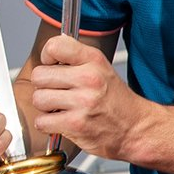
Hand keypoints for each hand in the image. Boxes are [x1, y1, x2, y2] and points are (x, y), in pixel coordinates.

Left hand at [28, 34, 147, 161]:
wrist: (134, 128)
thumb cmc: (114, 99)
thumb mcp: (101, 68)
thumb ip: (75, 57)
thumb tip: (48, 53)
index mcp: (93, 60)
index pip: (54, 46)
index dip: (47, 57)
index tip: (53, 65)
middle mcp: (88, 78)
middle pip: (39, 75)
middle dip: (44, 85)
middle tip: (58, 91)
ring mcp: (82, 102)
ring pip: (38, 99)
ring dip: (45, 107)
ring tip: (60, 107)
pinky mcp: (75, 125)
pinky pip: (42, 121)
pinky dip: (47, 124)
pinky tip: (61, 121)